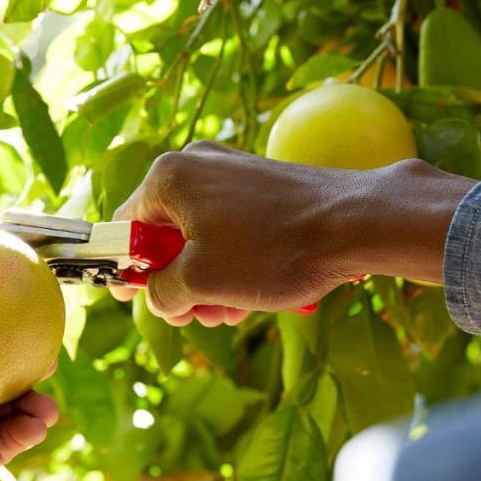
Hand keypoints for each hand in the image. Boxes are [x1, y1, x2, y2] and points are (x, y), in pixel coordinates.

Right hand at [113, 142, 474, 324]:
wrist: (356, 223)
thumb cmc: (273, 249)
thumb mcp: (201, 282)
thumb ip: (161, 292)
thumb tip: (158, 295)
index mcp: (167, 178)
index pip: (124, 229)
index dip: (126, 270)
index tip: (133, 300)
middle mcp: (195, 164)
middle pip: (165, 235)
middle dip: (179, 282)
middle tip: (200, 315)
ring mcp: (232, 170)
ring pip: (201, 236)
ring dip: (209, 279)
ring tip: (234, 310)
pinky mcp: (262, 184)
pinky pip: (231, 227)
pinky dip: (235, 261)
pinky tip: (254, 290)